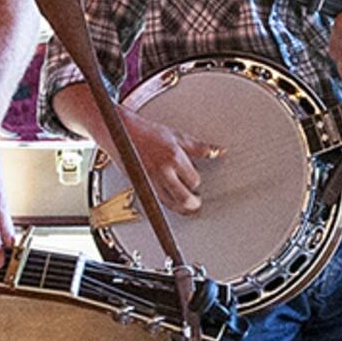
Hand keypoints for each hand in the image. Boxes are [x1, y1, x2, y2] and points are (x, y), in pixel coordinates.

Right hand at [98, 110, 214, 213]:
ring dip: (181, 209)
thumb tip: (219, 152)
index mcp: (174, 157)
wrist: (122, 132)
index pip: (193, 180)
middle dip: (193, 203)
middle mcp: (162, 171)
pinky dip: (167, 205)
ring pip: (169, 204)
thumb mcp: (178, 136)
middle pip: (183, 197)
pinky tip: (172, 203)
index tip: (196, 180)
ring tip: (188, 206)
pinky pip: (156, 202)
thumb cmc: (149, 132)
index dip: (197, 182)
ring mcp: (150, 179)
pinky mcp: (141, 184)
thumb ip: (199, 148)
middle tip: (198, 202)